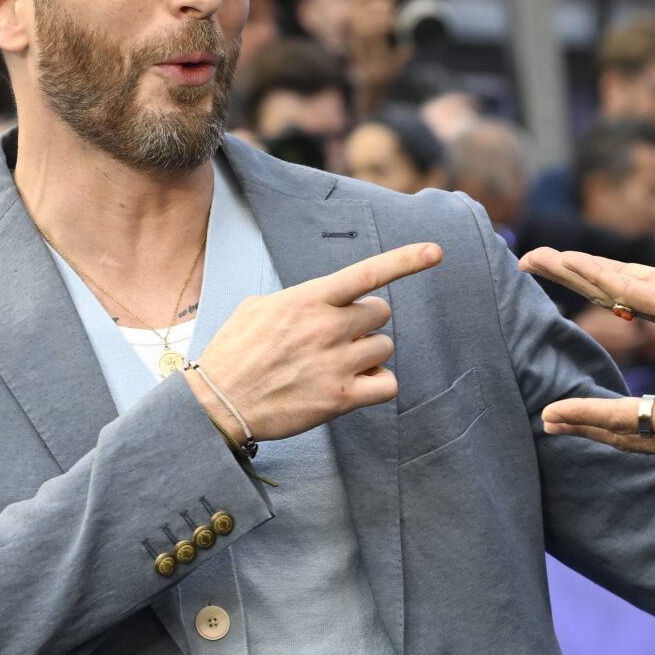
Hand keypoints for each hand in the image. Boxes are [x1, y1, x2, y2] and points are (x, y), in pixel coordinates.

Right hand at [186, 241, 442, 443]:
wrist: (218, 403)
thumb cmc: (234, 353)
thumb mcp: (258, 308)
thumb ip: (299, 299)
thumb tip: (321, 300)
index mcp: (308, 300)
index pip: (367, 272)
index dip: (406, 260)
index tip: (436, 251)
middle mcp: (327, 327)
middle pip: (381, 313)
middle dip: (365, 323)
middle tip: (336, 337)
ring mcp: (336, 363)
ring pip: (384, 347)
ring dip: (367, 354)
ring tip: (334, 364)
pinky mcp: (341, 398)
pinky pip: (388, 384)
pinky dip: (378, 384)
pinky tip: (354, 385)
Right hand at [519, 210, 654, 367]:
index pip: (632, 276)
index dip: (597, 266)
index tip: (564, 257)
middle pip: (612, 282)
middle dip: (572, 270)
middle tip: (529, 258)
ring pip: (615, 285)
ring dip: (577, 270)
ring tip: (538, 258)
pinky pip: (636, 291)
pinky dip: (604, 277)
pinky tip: (577, 266)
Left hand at [540, 333, 654, 493]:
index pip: (627, 418)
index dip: (586, 413)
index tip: (550, 412)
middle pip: (624, 435)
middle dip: (584, 427)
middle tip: (547, 421)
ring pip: (641, 442)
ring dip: (606, 433)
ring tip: (579, 425)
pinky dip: (636, 435)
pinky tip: (640, 429)